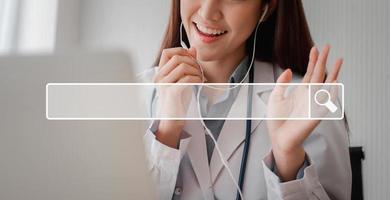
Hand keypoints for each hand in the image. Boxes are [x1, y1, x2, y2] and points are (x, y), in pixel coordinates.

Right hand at [153, 47, 202, 147]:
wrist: (172, 119)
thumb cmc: (177, 100)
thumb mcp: (182, 79)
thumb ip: (186, 64)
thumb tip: (192, 49)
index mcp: (160, 73)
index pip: (167, 52)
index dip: (181, 51)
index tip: (192, 58)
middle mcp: (159, 77)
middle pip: (177, 57)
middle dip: (192, 61)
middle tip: (199, 71)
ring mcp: (164, 84)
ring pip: (183, 66)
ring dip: (196, 70)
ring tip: (200, 78)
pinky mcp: (172, 92)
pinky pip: (187, 78)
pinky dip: (197, 78)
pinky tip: (200, 83)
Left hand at [266, 45, 342, 180]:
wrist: (279, 137)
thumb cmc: (277, 120)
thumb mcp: (275, 97)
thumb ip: (281, 83)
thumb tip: (289, 70)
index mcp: (301, 92)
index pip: (309, 73)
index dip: (312, 61)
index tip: (314, 48)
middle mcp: (310, 96)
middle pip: (319, 75)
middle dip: (323, 61)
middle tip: (327, 46)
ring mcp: (314, 104)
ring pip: (327, 85)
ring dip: (333, 72)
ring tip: (338, 60)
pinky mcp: (316, 114)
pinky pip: (327, 102)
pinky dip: (332, 92)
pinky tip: (335, 81)